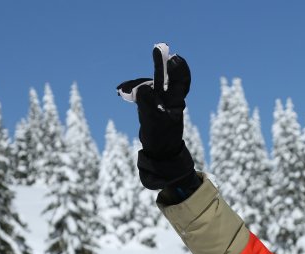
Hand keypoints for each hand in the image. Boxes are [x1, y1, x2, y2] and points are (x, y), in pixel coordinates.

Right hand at [116, 43, 194, 189]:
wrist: (159, 153)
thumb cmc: (161, 139)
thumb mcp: (154, 122)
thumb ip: (148, 104)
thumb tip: (143, 86)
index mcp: (177, 102)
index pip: (182, 82)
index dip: (180, 69)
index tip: (175, 58)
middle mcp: (169, 99)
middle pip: (167, 77)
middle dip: (161, 63)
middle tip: (158, 48)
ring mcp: (159, 101)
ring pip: (151, 84)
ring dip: (138, 82)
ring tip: (123, 89)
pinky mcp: (150, 104)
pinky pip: (142, 92)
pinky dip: (133, 90)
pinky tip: (122, 91)